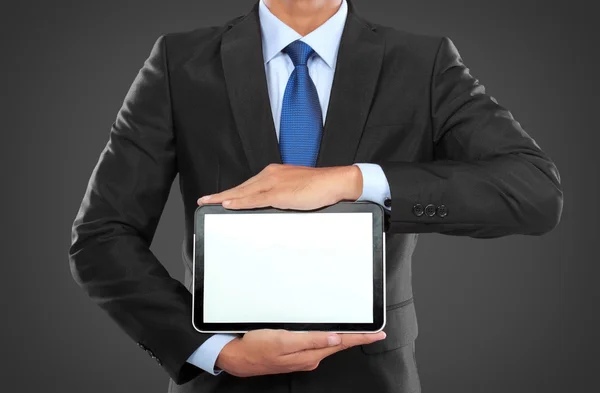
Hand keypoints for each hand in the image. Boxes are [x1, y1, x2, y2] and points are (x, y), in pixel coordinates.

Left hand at [197, 164, 362, 209]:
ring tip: (208, 202)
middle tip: (204, 200)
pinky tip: (228, 204)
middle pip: (241, 187)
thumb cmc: (321, 188)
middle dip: (221, 194)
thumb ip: (282, 197)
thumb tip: (272, 207)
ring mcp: (274, 183)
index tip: (218, 196)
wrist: (336, 182)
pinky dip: (239, 201)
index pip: (248, 185)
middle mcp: (271, 175)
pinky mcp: (279, 193)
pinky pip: (255, 199)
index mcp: (275, 174)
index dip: (232, 191)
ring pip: (243, 191)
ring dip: (224, 197)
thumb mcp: (296, 192)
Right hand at [215, 329, 385, 376]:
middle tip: (374, 333)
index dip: (361, 338)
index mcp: (310, 354)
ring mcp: (302, 357)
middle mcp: (309, 357)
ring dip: (345, 339)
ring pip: (329, 345)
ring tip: (359, 333)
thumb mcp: (284, 341)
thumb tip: (334, 339)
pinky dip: (330, 339)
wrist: (239, 358)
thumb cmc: (257, 347)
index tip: (378, 335)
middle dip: (357, 339)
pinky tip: (332, 336)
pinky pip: (318, 345)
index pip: (341, 343)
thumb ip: (310, 340)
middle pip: (339, 345)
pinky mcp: (295, 354)